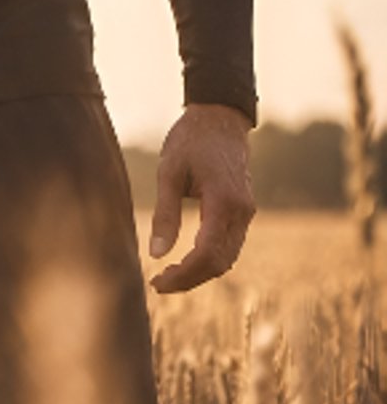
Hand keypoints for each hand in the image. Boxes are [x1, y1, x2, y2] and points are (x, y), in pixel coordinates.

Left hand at [147, 102, 255, 293]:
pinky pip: (229, 246)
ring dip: (199, 273)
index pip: (207, 253)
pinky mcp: (242, 211)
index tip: (157, 282)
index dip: (183, 275)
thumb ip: (165, 214)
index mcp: (224, 201)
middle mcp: (241, 211)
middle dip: (190, 280)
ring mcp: (246, 212)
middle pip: (220, 263)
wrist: (219, 119)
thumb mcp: (169, 172)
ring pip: (227, 258)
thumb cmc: (190, 141)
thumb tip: (156, 254)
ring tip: (167, 277)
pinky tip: (184, 262)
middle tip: (157, 285)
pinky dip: (209, 260)